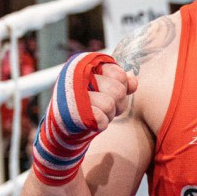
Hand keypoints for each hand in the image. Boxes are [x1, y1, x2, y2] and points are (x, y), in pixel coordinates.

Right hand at [31, 52, 137, 185]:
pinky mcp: (71, 113)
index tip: (109, 93)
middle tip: (104, 106)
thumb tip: (133, 82)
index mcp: (84, 65)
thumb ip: (121, 83)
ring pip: (109, 105)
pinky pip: (101, 119)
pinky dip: (100, 123)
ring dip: (108, 114)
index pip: (118, 74)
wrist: (63, 130)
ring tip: (96, 113)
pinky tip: (91, 122)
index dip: (121, 87)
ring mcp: (72, 94)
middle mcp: (75, 75)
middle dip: (117, 103)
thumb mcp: (106, 91)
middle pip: (118, 90)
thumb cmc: (88, 106)